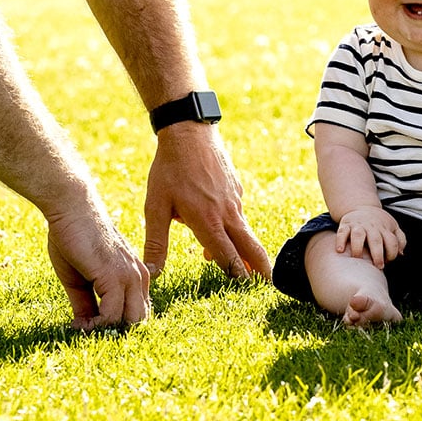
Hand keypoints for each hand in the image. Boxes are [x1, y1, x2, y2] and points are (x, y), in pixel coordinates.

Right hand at [43, 200, 150, 331]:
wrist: (70, 209)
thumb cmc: (73, 239)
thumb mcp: (81, 279)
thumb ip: (88, 303)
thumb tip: (84, 327)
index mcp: (135, 275)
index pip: (137, 312)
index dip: (116, 325)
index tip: (89, 327)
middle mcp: (139, 277)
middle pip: (138, 320)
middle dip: (115, 332)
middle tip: (87, 330)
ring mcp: (130, 277)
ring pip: (129, 321)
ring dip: (104, 331)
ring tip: (80, 327)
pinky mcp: (115, 277)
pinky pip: (112, 316)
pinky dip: (95, 326)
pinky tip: (78, 323)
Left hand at [141, 120, 271, 278]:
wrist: (188, 131)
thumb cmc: (169, 170)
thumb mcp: (156, 207)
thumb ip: (156, 243)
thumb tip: (151, 273)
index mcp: (208, 221)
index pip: (227, 256)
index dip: (236, 274)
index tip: (246, 288)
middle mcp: (227, 213)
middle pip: (250, 246)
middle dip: (260, 267)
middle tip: (269, 284)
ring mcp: (235, 199)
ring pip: (244, 229)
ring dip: (245, 248)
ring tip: (246, 265)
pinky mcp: (236, 187)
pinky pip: (239, 212)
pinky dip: (236, 226)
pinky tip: (224, 227)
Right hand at [333, 205, 404, 264]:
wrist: (361, 205)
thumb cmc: (379, 222)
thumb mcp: (393, 227)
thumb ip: (400, 240)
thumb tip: (401, 254)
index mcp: (384, 229)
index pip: (392, 242)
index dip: (392, 253)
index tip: (388, 261)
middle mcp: (372, 227)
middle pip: (376, 240)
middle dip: (378, 254)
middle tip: (378, 266)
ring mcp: (358, 226)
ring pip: (358, 235)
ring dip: (358, 248)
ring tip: (357, 258)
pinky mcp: (346, 225)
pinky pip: (342, 232)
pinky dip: (340, 241)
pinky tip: (340, 250)